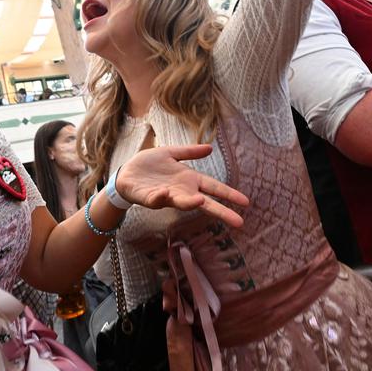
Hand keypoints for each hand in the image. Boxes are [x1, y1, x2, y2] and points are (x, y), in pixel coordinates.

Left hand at [117, 144, 249, 228]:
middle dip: (220, 211)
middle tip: (239, 222)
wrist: (126, 173)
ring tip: (201, 202)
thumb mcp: (171, 153)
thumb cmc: (149, 165)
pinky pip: (155, 200)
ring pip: (181, 203)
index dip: (228, 194)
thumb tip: (210, 148)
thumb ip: (189, 152)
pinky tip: (165, 194)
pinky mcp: (148, 198)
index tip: (245, 202)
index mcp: (189, 180)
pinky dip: (160, 198)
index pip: (213, 188)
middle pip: (205, 203)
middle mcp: (181, 191)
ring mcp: (166, 196)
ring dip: (190, 203)